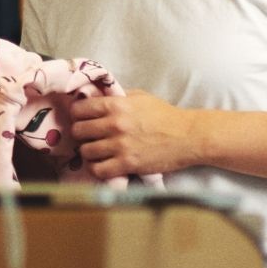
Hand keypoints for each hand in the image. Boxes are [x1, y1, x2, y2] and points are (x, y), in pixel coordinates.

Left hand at [71, 90, 199, 180]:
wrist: (188, 136)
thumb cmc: (165, 115)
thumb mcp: (140, 97)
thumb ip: (117, 98)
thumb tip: (95, 97)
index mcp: (116, 105)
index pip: (79, 109)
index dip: (78, 114)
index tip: (82, 118)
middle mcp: (115, 124)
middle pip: (78, 131)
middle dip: (81, 134)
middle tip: (89, 137)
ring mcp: (120, 146)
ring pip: (85, 151)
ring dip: (89, 152)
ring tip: (98, 152)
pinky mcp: (127, 164)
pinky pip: (98, 170)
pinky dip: (98, 169)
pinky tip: (105, 165)